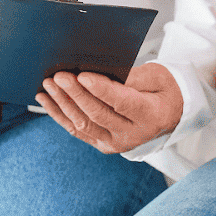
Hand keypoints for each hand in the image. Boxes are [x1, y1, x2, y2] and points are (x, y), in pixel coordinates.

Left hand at [36, 62, 183, 153]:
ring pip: (83, 124)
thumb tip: (103, 71)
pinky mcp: (102, 144)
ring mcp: (115, 143)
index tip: (82, 75)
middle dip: (76, 94)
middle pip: (98, 114)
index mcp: (150, 116)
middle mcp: (132, 134)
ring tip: (49, 85)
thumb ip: (133, 76)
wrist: (168, 114)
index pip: (122, 103)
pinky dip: (59, 115)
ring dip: (63, 104)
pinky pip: (77, 130)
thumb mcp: (157, 76)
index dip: (101, 89)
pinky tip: (47, 100)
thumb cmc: (163, 90)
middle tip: (59, 76)